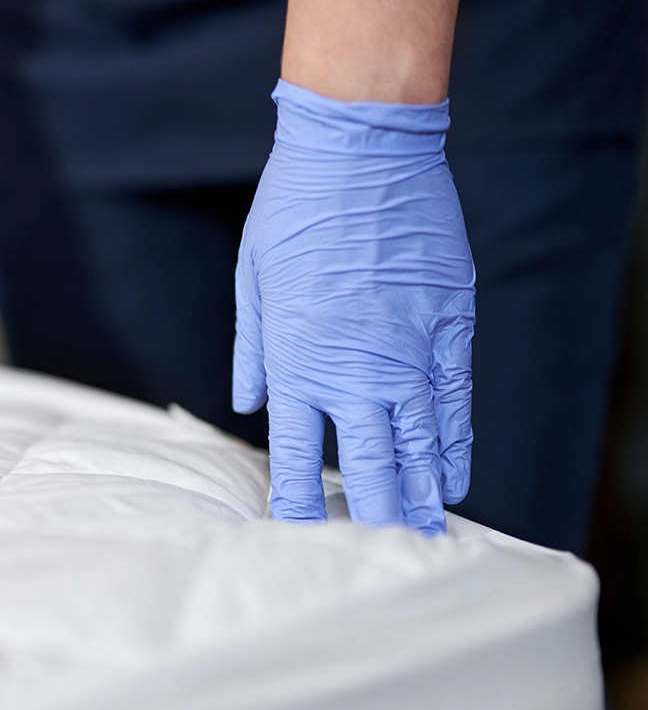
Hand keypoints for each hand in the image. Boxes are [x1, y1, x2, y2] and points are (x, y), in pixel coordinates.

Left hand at [233, 79, 474, 534]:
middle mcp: (357, 369)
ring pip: (420, 446)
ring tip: (422, 539)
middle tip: (378, 559)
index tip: (298, 539)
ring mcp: (410, 351)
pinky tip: (451, 479)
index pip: (296, 457)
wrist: (360, 150)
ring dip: (419, 497)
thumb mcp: (252, 279)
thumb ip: (255, 350)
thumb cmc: (294, 210)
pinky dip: (454, 447)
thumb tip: (254, 404)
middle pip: (367, 467)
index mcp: (298, 361)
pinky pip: (456, 404)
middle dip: (371, 520)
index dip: (298, 505)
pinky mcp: (450, 327)